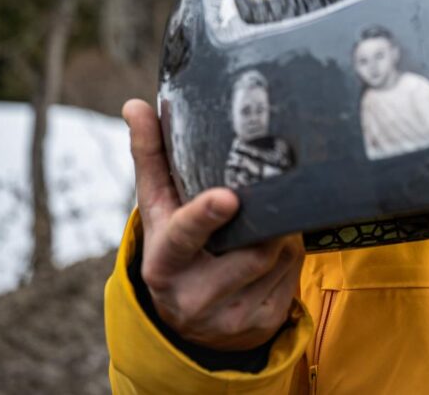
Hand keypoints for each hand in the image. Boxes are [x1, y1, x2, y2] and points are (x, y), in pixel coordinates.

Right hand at [123, 98, 303, 350]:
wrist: (190, 318)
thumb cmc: (175, 244)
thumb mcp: (159, 207)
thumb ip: (150, 157)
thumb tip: (134, 104)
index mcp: (164, 262)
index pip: (185, 236)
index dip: (206, 216)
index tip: (228, 198)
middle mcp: (193, 297)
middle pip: (252, 247)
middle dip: (266, 223)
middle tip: (269, 203)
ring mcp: (229, 317)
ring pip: (278, 258)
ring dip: (282, 236)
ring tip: (266, 227)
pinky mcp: (261, 324)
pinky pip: (293, 277)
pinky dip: (290, 258)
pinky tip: (274, 254)